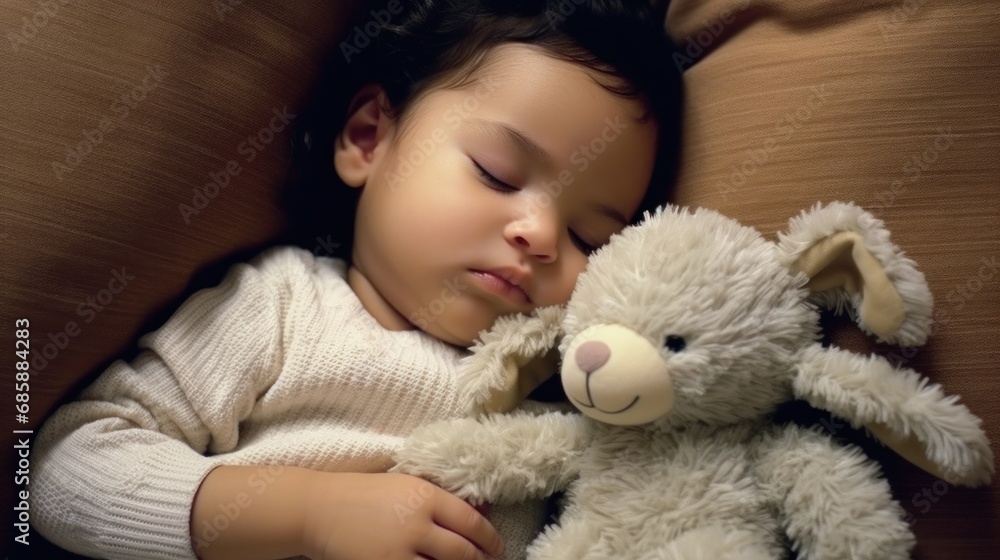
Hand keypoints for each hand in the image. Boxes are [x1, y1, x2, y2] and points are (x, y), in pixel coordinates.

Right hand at [301, 472, 503, 559]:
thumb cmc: (365, 494)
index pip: (471, 522)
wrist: (318, 508)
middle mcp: (416, 524)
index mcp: (425, 496)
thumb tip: (480, 515)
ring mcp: (399, 552)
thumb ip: (438, 500)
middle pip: (462, 552)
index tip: (497, 547)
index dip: (490, 539)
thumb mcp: (406, 485)